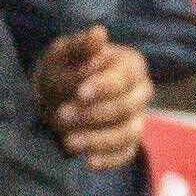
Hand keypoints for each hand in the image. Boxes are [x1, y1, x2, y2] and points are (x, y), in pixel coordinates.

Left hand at [35, 26, 151, 168]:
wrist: (55, 95)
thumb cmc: (62, 68)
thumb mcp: (64, 52)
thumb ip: (81, 46)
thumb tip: (99, 33)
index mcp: (130, 65)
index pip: (125, 78)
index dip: (104, 86)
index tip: (80, 93)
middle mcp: (140, 92)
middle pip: (129, 107)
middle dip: (95, 114)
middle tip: (61, 115)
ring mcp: (137, 119)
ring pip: (128, 133)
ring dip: (99, 140)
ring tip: (69, 142)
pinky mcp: (128, 142)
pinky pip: (126, 154)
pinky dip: (110, 160)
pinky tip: (89, 162)